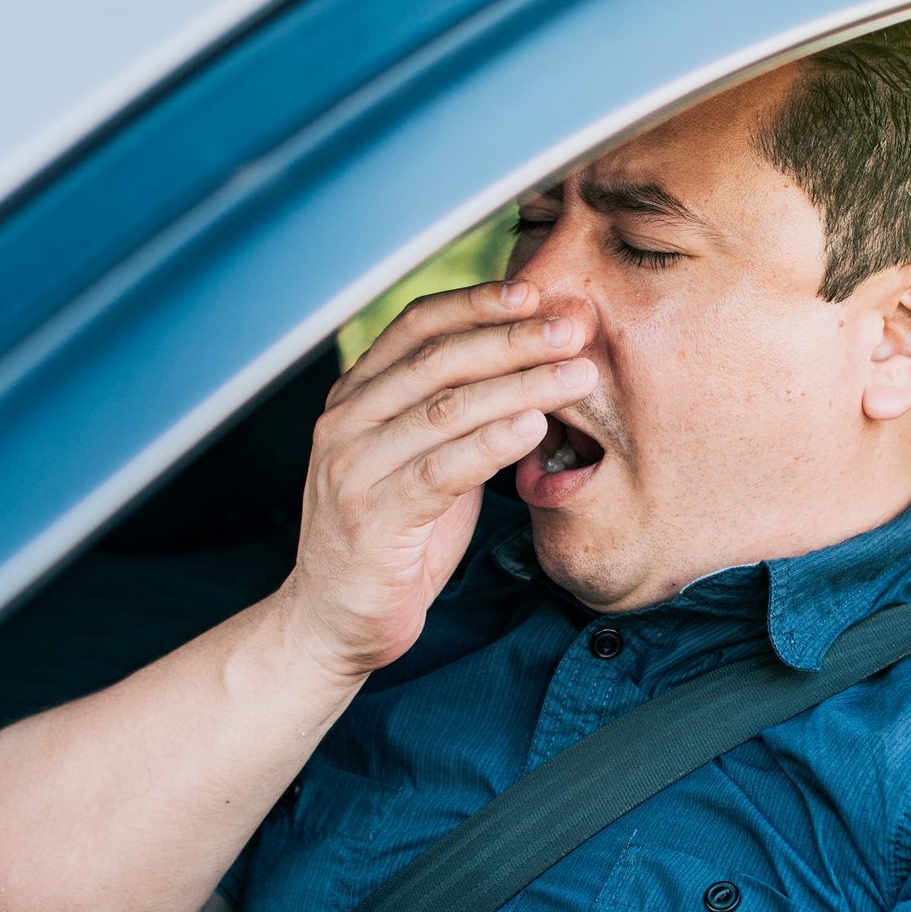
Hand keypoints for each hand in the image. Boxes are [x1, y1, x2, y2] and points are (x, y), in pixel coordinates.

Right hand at [275, 280, 595, 682]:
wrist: (333, 621)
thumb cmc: (393, 537)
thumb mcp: (424, 459)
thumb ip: (457, 414)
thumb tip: (529, 362)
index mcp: (356, 396)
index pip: (417, 326)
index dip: (477, 303)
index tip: (535, 290)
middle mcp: (346, 421)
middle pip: (438, 360)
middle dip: (512, 338)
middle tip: (573, 328)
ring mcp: (353, 468)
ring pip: (445, 408)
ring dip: (519, 385)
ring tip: (576, 375)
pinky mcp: (371, 518)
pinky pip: (439, 469)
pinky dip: (490, 442)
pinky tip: (534, 426)